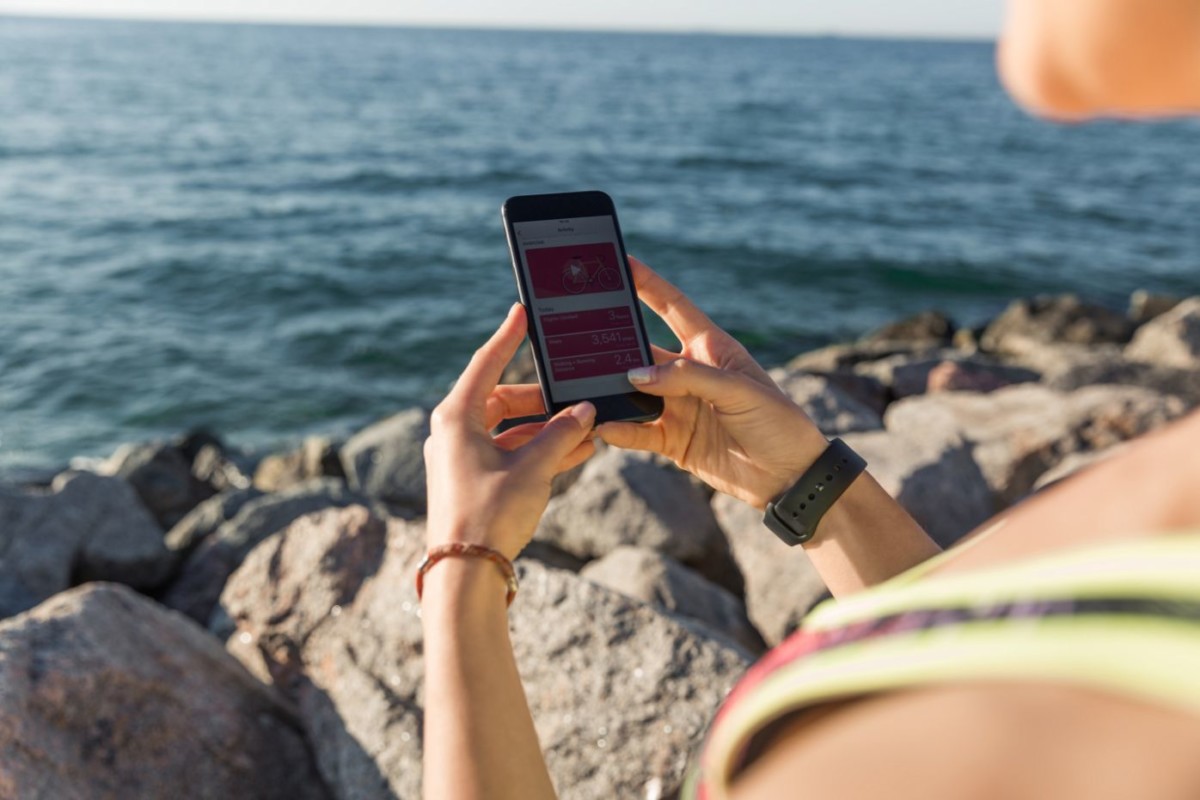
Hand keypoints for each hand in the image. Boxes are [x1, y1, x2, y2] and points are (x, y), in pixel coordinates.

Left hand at [424, 303, 596, 560]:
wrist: (466, 574)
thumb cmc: (491, 514)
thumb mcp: (533, 469)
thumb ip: (562, 435)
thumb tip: (585, 411)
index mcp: (456, 417)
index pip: (487, 363)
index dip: (508, 336)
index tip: (524, 311)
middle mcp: (454, 432)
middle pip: (504, 399)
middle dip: (545, 400)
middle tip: (577, 395)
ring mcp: (463, 457)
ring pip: (512, 430)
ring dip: (549, 429)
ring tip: (588, 426)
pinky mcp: (475, 480)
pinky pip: (512, 454)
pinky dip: (540, 450)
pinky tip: (578, 451)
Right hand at [597, 257, 827, 509]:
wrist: (791, 477)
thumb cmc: (778, 421)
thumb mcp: (739, 390)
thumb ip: (688, 378)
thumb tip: (636, 376)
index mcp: (711, 347)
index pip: (672, 306)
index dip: (648, 283)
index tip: (621, 262)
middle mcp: (690, 373)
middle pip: (642, 351)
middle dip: (614, 341)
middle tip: (580, 331)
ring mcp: (679, 407)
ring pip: (633, 392)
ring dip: (610, 388)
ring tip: (582, 382)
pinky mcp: (673, 440)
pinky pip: (638, 431)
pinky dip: (620, 429)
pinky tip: (603, 426)